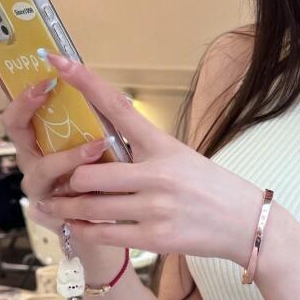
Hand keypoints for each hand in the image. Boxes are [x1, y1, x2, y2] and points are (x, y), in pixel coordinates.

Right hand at [0, 75, 117, 242]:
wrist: (107, 225)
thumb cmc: (103, 179)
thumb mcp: (100, 145)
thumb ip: (94, 122)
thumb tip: (100, 84)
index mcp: (39, 140)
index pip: (21, 111)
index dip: (26, 92)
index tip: (46, 72)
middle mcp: (32, 161)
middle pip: (15, 129)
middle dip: (28, 107)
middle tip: (47, 90)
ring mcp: (38, 188)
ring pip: (40, 168)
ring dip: (68, 156)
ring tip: (96, 147)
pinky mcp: (49, 213)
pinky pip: (56, 201)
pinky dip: (78, 192)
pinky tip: (97, 188)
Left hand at [23, 50, 265, 266]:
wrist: (246, 223)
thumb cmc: (211, 186)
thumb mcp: (180, 155)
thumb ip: (143, 149)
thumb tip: (102, 142)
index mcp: (162, 146)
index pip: (119, 108)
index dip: (86, 83)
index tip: (60, 61)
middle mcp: (158, 175)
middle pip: (89, 173)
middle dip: (69, 179)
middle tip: (59, 182)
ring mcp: (156, 208)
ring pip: (91, 207)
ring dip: (66, 207)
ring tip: (53, 206)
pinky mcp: (156, 238)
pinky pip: (104, 235)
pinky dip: (85, 231)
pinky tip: (78, 227)